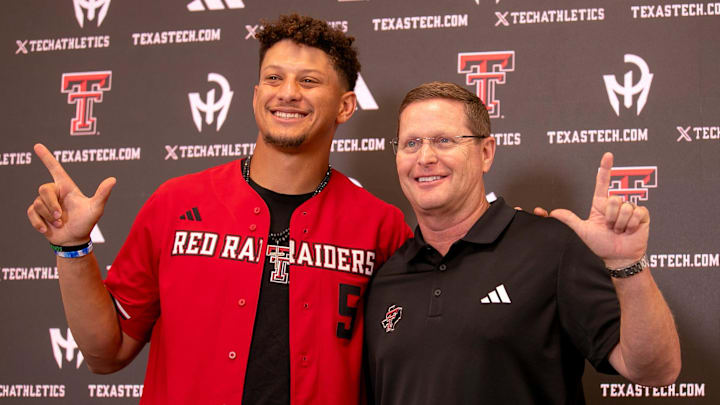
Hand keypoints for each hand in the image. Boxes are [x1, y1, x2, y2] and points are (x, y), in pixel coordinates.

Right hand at [27, 144, 115, 245]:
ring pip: (38, 203)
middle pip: (43, 189)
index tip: (37, 145)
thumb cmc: (86, 222)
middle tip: (61, 216)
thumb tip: (113, 179)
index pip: (55, 169)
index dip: (46, 157)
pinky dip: (39, 222)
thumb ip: (102, 194)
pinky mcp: (37, 213)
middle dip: (52, 205)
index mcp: (67, 187)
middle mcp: (55, 193)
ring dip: (49, 216)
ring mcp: (45, 203)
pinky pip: (31, 213)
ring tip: (59, 223)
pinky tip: (48, 229)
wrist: (74, 240)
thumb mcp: (96, 208)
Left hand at [536, 152, 648, 267]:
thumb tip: (552, 212)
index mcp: (600, 205)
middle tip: (609, 228)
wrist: (616, 258)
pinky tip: (629, 231)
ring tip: (619, 231)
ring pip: (625, 206)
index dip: (606, 169)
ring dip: (620, 223)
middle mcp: (615, 205)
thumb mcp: (581, 232)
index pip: (603, 183)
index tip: (608, 155)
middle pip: (614, 198)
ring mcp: (629, 210)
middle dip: (610, 216)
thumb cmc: (598, 246)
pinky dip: (630, 224)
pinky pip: (636, 212)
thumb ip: (568, 220)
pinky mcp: (641, 216)